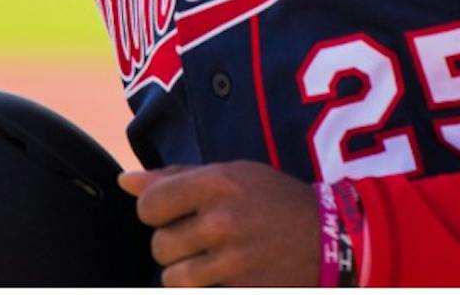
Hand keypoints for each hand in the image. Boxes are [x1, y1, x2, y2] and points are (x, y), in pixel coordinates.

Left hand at [118, 161, 320, 286]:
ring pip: (174, 279)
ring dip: (186, 275)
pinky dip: (207, 289)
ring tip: (209, 264)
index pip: (148, 206)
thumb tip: (125, 181)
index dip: (156, 212)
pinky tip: (224, 277)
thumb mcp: (232, 175)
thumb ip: (176, 178)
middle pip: (160, 246)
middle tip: (201, 241)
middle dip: (174, 246)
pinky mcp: (244, 289)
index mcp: (216, 184)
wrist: (334, 239)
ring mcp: (234, 262)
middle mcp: (222, 222)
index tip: (174, 214)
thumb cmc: (276, 202)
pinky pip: (199, 294)